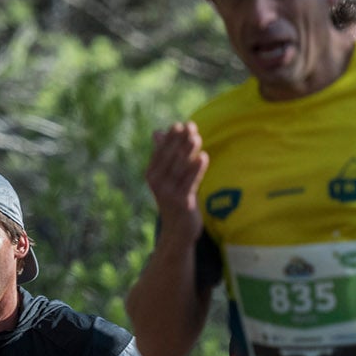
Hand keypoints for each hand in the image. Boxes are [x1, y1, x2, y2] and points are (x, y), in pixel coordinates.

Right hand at [145, 122, 208, 243]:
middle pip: (171, 157)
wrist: (177, 231)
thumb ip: (164, 155)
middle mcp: (157, 183)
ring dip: (189, 151)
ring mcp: (169, 193)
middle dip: (181, 141)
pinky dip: (197, 169)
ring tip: (197, 137)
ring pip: (181, 167)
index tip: (181, 124)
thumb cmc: (174, 199)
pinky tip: (203, 156)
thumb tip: (157, 132)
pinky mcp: (182, 202)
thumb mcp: (166, 177)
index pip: (161, 151)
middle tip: (191, 126)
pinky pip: (191, 182)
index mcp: (152, 174)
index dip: (171, 138)